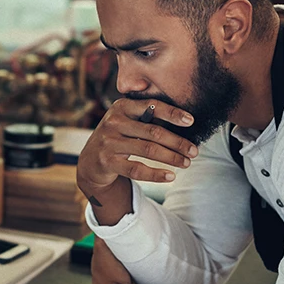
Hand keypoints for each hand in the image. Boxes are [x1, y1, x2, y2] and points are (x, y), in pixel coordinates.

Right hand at [77, 97, 198, 196]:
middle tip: (194, 151)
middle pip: (153, 132)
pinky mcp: (107, 161)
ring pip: (148, 150)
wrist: (90, 160)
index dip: (172, 113)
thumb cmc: (117, 137)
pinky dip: (156, 174)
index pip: (151, 106)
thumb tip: (184, 123)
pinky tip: (171, 176)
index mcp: (121, 107)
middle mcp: (113, 122)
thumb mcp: (126, 121)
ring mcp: (108, 142)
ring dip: (171, 158)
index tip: (191, 121)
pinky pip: (137, 169)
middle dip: (177, 142)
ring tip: (186, 163)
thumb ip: (146, 117)